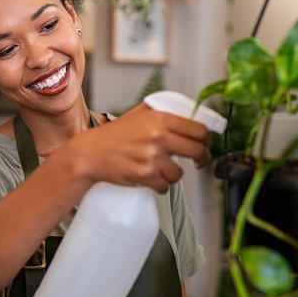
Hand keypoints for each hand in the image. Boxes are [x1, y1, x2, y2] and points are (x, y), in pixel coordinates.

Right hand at [69, 103, 211, 192]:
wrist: (90, 154)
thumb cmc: (112, 135)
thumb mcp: (136, 114)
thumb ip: (160, 110)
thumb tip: (186, 113)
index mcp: (159, 119)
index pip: (198, 130)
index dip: (207, 139)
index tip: (205, 143)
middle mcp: (158, 137)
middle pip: (198, 151)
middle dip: (202, 158)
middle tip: (199, 161)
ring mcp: (152, 158)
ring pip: (180, 173)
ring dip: (174, 174)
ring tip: (161, 168)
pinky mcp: (145, 176)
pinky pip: (165, 186)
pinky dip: (160, 185)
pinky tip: (150, 177)